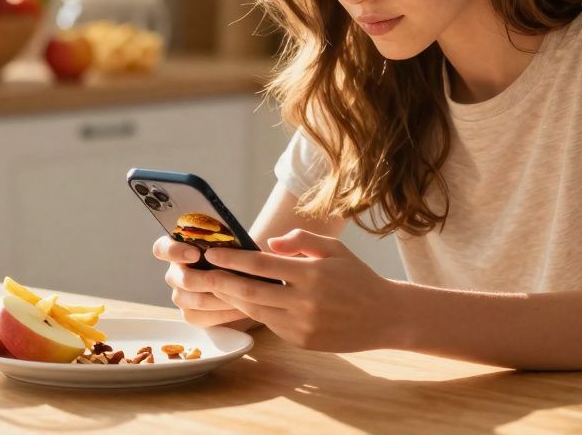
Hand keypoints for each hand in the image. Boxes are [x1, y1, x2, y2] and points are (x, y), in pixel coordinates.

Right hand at [152, 236, 249, 326]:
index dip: (175, 252)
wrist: (245, 281)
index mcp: (178, 249)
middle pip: (183, 279)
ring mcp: (180, 295)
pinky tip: (241, 309)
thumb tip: (231, 242)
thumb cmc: (236, 255)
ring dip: (222, 297)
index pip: (162, 249)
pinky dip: (224, 313)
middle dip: (208, 280)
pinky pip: (203, 317)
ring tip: (245, 294)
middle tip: (228, 278)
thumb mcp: (230, 244)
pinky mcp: (190, 315)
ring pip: (196, 300)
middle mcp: (175, 273)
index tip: (195, 254)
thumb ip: (223, 242)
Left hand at [199, 229, 405, 351]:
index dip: (232, 259)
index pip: (261, 266)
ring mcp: (302, 325)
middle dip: (220, 281)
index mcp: (311, 274)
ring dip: (231, 299)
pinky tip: (241, 302)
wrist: (384, 316)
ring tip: (213, 286)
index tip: (211, 253)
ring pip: (255, 311)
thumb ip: (302, 240)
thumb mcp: (335, 248)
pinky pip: (270, 325)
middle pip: (250, 292)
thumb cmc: (357, 277)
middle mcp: (304, 302)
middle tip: (197, 273)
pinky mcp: (301, 341)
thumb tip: (269, 244)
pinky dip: (254, 312)